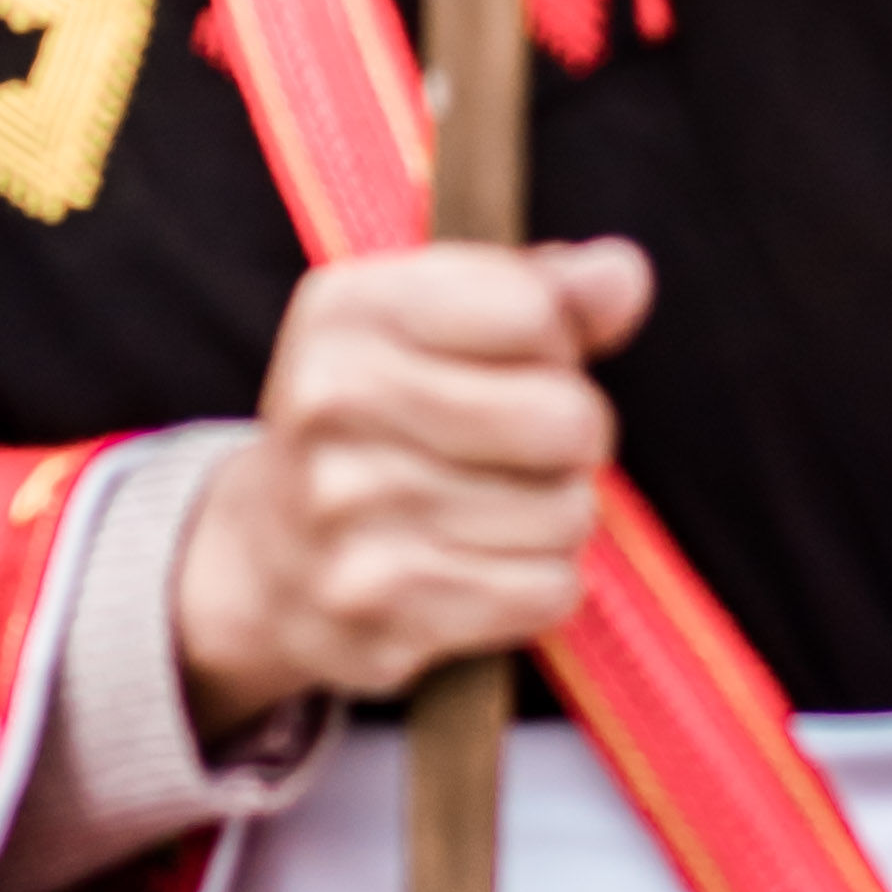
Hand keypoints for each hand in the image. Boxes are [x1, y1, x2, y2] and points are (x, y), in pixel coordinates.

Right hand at [174, 239, 652, 743]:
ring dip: (557, 514)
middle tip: (532, 445)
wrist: (267, 554)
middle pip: (563, 419)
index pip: (534, 311)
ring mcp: (344, 515)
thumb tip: (624, 278)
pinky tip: (485, 564)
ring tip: (499, 505)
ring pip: (564, 512)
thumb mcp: (439, 320)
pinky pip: (544, 593)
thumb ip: (546, 286)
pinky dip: (541, 583)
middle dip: (576, 434)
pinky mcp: (374, 612)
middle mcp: (331, 404)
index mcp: (348, 310)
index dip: (559, 340)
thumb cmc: (385, 415)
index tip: (527, 358)